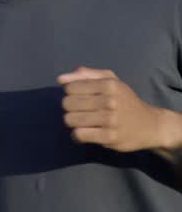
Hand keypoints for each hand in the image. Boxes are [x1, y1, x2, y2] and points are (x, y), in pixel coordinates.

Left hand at [58, 67, 180, 152]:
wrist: (151, 125)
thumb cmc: (126, 101)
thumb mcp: (111, 81)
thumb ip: (86, 75)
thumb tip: (61, 79)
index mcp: (108, 84)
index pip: (70, 88)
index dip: (72, 94)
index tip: (82, 98)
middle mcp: (109, 100)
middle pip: (67, 104)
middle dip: (71, 108)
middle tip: (83, 111)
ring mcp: (110, 119)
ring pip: (70, 119)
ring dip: (74, 122)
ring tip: (85, 122)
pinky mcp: (109, 136)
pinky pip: (79, 134)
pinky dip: (78, 136)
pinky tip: (86, 133)